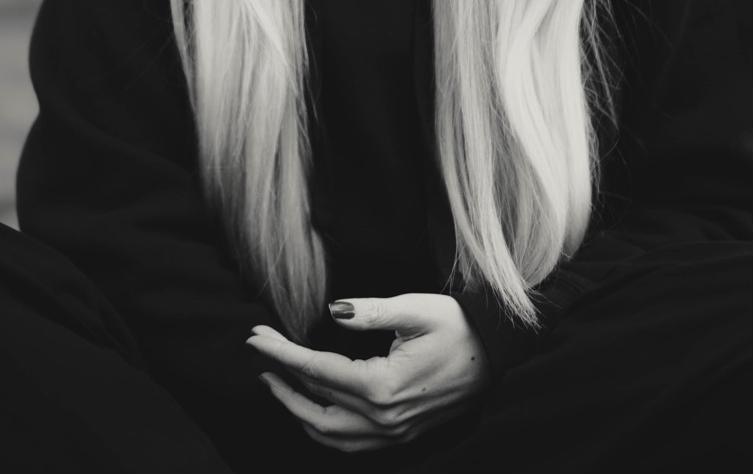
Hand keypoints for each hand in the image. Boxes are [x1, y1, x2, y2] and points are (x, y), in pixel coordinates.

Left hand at [246, 293, 491, 452]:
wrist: (498, 355)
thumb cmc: (459, 327)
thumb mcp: (416, 309)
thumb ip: (369, 311)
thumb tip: (331, 311)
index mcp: (382, 386)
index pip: (315, 370)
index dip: (280, 353)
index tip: (254, 336)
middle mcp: (383, 418)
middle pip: (313, 404)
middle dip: (280, 377)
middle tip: (259, 353)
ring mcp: (392, 432)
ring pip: (326, 433)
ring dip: (295, 408)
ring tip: (276, 382)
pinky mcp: (400, 435)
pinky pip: (348, 444)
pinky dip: (320, 430)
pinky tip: (312, 410)